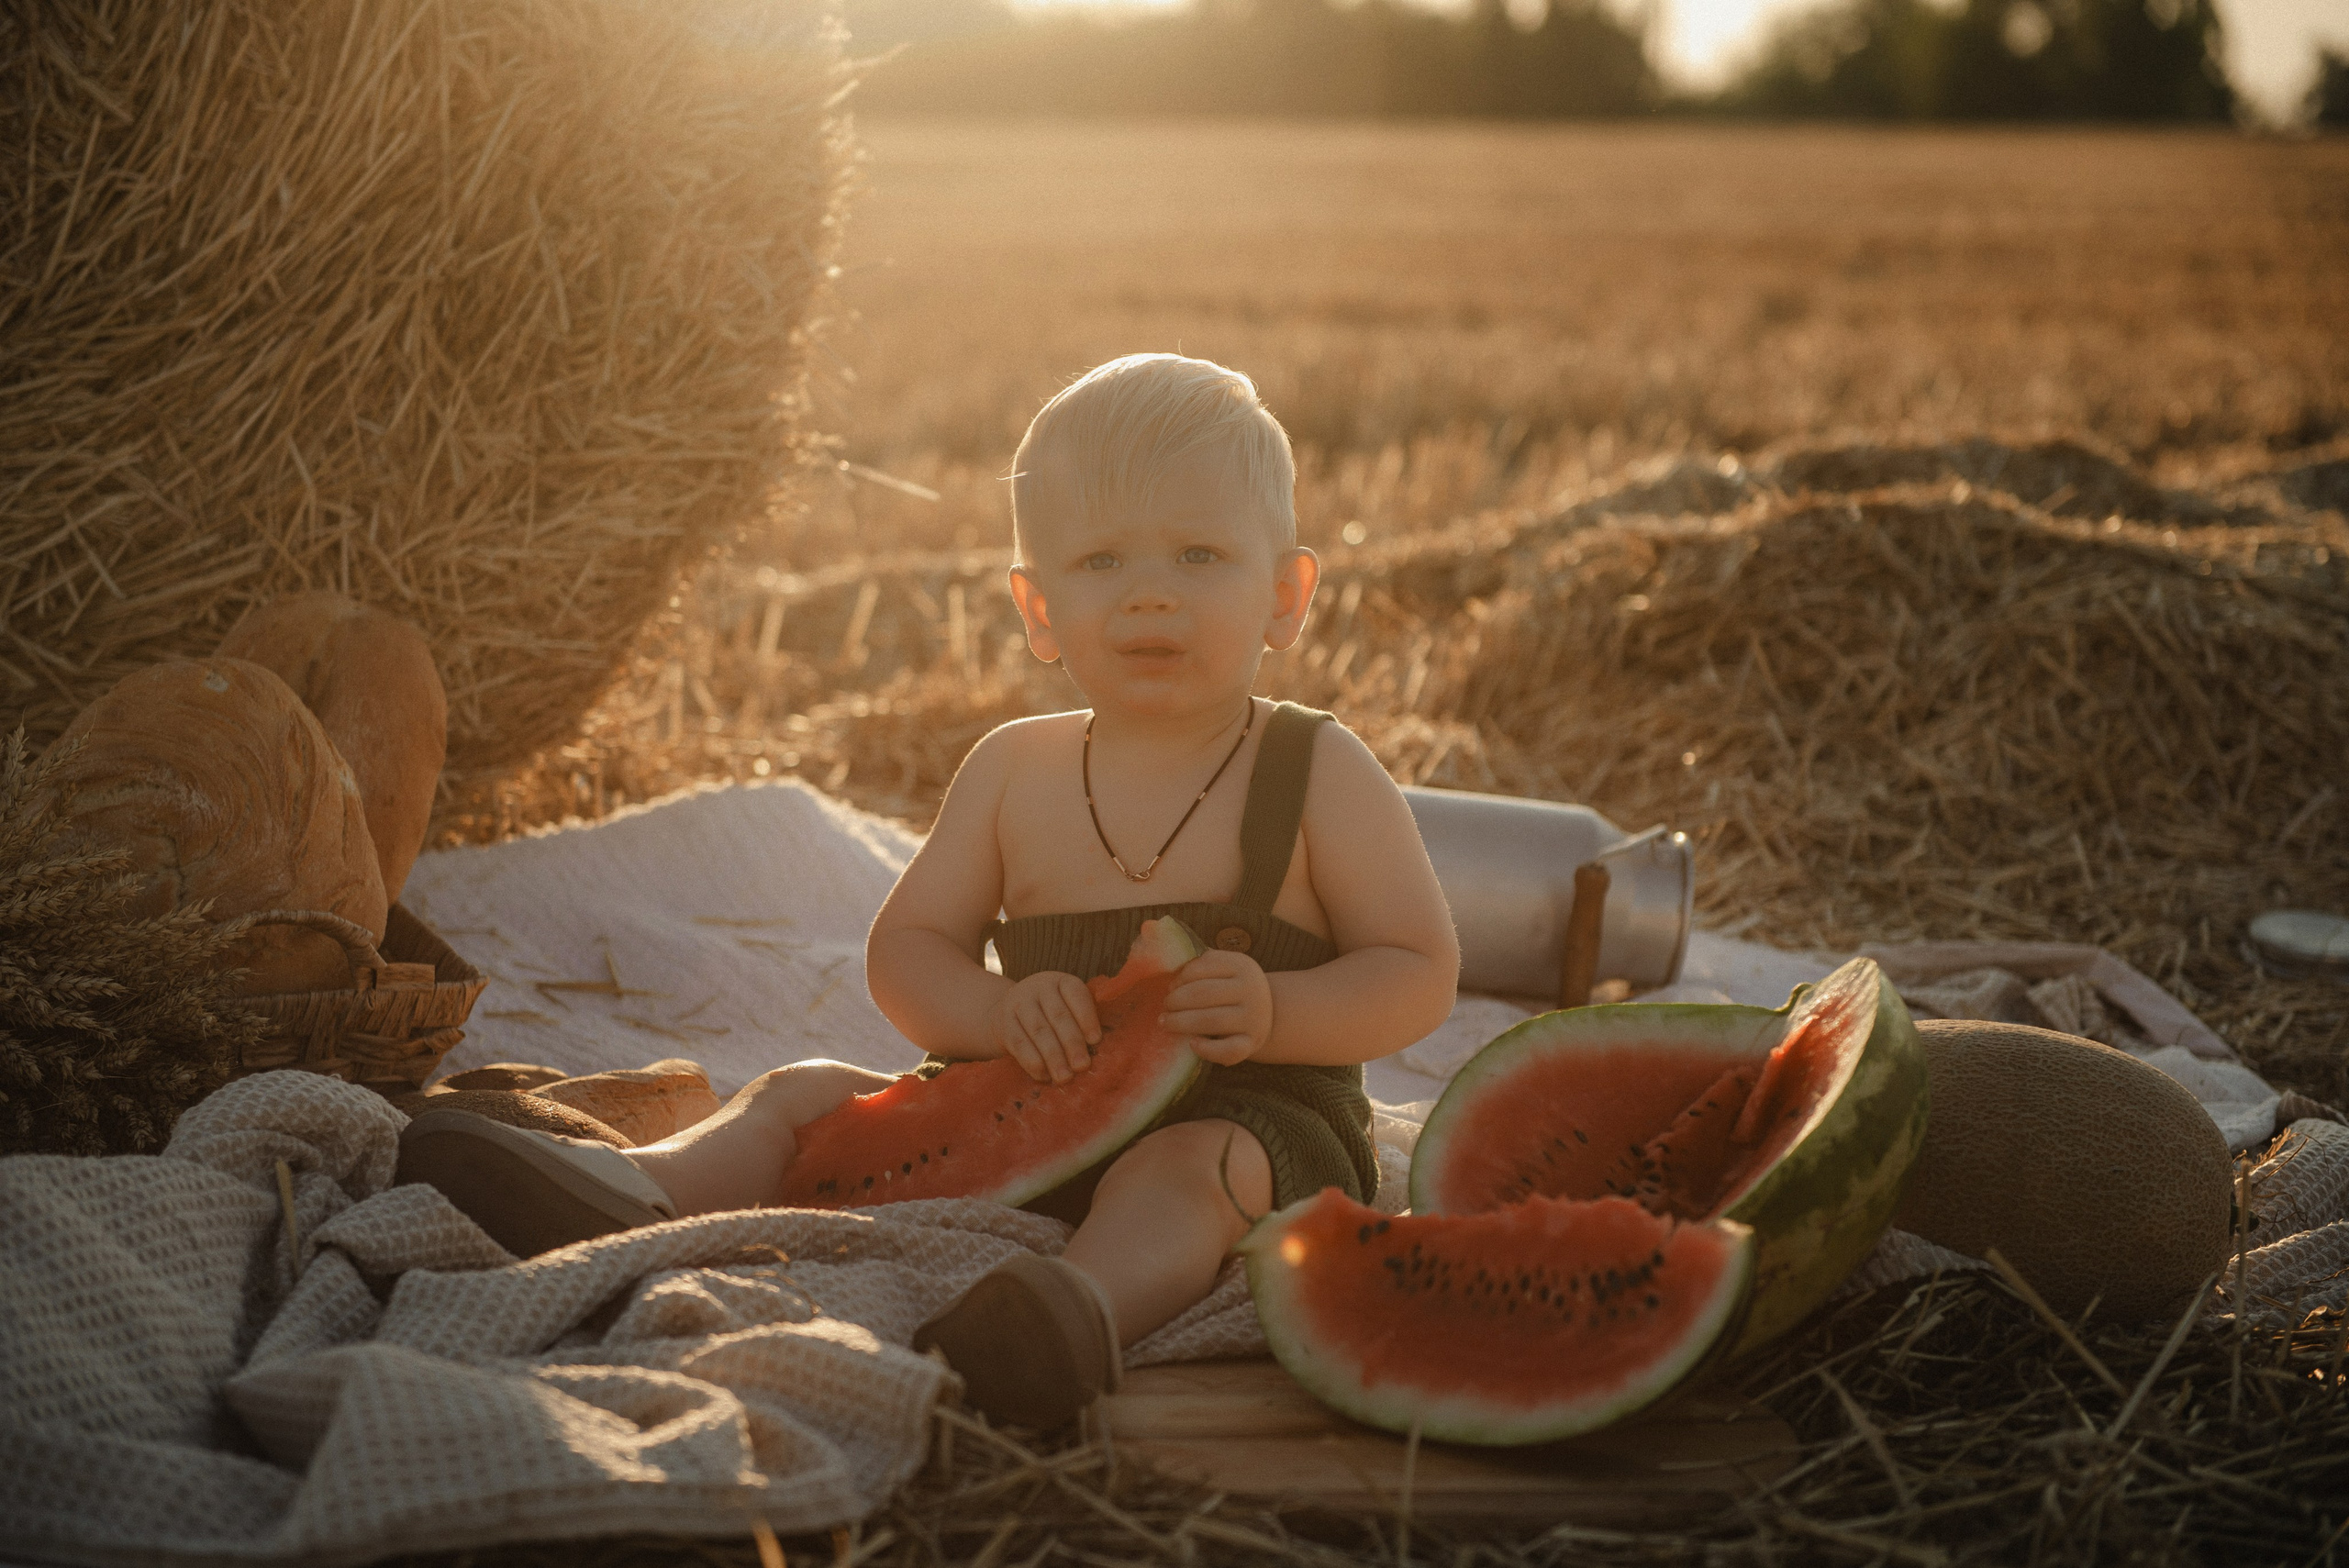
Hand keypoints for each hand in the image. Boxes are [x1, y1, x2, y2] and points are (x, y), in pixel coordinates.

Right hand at [988, 971, 1099, 1082]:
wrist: (1006, 1013)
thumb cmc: (1049, 1014)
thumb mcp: (1065, 1007)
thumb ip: (1081, 1023)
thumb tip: (1097, 1050)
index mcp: (1061, 981)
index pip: (1076, 994)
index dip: (1087, 1017)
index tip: (1096, 1040)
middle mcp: (1038, 987)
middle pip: (1058, 1015)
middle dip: (1072, 1043)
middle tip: (1082, 1066)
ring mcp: (1018, 1003)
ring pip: (1039, 1031)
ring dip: (1053, 1057)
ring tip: (1065, 1077)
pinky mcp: (1003, 1023)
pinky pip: (1019, 1044)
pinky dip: (1033, 1062)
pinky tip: (1044, 1076)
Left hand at [1161, 950, 1272, 1066]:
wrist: (1267, 1013)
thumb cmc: (1233, 989)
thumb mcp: (1225, 970)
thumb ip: (1201, 966)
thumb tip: (1169, 973)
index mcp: (1242, 966)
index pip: (1204, 967)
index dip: (1181, 977)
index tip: (1171, 987)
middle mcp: (1251, 990)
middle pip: (1204, 994)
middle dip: (1176, 1000)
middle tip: (1165, 1006)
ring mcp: (1254, 1018)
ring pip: (1211, 1021)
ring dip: (1181, 1023)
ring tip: (1165, 1023)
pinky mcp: (1252, 1042)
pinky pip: (1228, 1050)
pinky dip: (1207, 1049)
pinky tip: (1192, 1043)